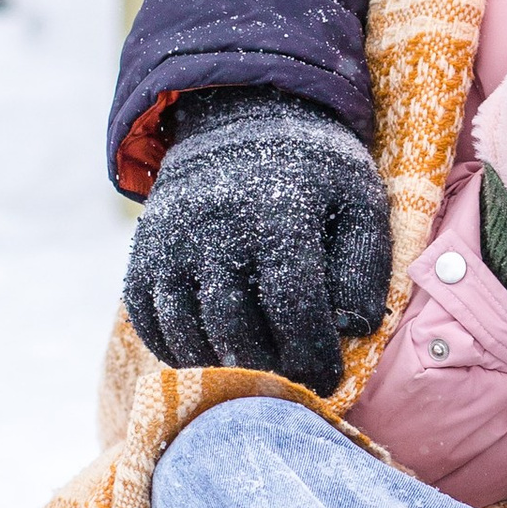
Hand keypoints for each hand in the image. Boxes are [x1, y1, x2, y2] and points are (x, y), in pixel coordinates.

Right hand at [124, 93, 391, 394]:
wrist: (238, 119)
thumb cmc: (312, 173)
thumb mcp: (358, 199)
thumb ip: (365, 263)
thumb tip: (354, 326)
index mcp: (276, 210)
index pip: (291, 302)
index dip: (310, 353)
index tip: (329, 381)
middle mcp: (213, 225)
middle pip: (235, 326)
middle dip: (270, 371)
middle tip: (294, 388)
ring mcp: (169, 241)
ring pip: (187, 331)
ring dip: (223, 369)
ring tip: (258, 379)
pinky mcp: (141, 255)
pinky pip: (149, 323)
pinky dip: (178, 352)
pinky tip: (214, 358)